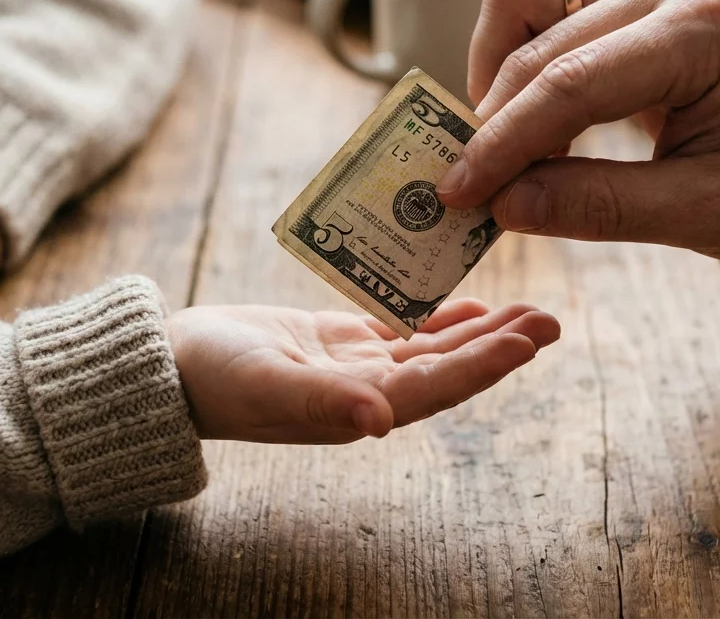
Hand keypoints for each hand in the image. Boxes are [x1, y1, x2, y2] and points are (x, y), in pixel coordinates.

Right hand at [168, 299, 560, 443]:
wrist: (168, 368)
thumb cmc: (212, 379)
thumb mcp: (265, 385)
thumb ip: (323, 402)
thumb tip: (381, 421)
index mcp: (357, 407)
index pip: (436, 386)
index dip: (484, 364)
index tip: (529, 340)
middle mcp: (365, 391)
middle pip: (448, 368)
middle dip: (500, 345)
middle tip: (551, 319)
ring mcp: (353, 366)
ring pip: (430, 347)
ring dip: (478, 329)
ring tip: (526, 308)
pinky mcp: (335, 340)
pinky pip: (398, 327)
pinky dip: (435, 314)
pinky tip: (467, 299)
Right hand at [437, 0, 719, 265]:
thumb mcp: (702, 214)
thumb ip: (599, 208)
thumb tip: (502, 206)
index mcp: (703, 29)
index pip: (571, 83)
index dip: (503, 143)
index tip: (457, 195)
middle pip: (538, 46)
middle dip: (491, 123)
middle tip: (467, 192)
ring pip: (521, 3)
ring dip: (495, 79)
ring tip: (500, 154)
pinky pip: (539, 5)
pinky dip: (516, 62)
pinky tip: (527, 125)